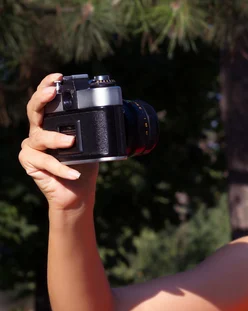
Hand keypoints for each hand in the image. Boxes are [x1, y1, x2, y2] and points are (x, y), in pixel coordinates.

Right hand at [18, 73, 98, 211]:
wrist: (77, 194)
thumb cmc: (84, 167)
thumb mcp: (93, 145)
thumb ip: (94, 129)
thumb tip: (116, 114)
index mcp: (52, 124)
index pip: (47, 100)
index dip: (48, 85)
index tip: (58, 76)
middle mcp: (39, 131)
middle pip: (34, 110)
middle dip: (41, 98)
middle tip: (51, 92)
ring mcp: (32, 146)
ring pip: (40, 137)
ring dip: (56, 139)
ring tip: (71, 141)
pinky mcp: (29, 162)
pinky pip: (45, 162)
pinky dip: (61, 168)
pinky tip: (74, 172)